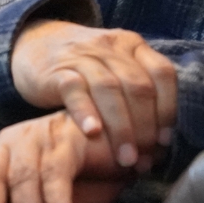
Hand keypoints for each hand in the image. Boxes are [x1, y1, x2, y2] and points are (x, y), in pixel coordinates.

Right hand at [10, 20, 176, 169]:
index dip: (168, 109)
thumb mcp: (116, 68)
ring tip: (125, 158)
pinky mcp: (56, 70)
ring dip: (121, 127)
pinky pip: (74, 89)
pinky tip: (92, 133)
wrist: (35, 43)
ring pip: (109, 89)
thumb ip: (138, 93)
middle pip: (137, 86)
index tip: (165, 141)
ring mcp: (81, 56)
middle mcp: (110, 47)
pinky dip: (85, 112)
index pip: (162, 73)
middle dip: (146, 127)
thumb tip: (162, 143)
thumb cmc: (85, 68)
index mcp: (132, 45)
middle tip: (146, 159)